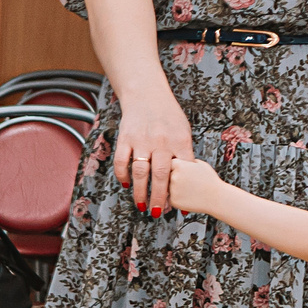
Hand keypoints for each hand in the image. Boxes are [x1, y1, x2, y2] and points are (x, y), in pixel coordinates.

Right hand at [113, 96, 195, 212]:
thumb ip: (183, 152)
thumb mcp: (183, 131)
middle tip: (159, 213)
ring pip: (140, 172)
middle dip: (160, 197)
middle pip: (161, 176)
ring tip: (142, 206)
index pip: (183, 171)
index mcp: (179, 140)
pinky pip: (122, 161)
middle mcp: (161, 142)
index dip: (183, 191)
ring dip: (140, 192)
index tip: (182, 207)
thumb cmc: (168, 115)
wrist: (147, 95)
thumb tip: (186, 177)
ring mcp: (141, 140)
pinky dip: (123, 175)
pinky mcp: (125, 139)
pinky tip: (126, 184)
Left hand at [157, 156, 223, 215]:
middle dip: (173, 177)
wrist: (217, 198)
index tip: (179, 170)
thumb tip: (176, 159)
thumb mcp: (200, 164)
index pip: (170, 163)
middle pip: (167, 175)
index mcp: (180, 165)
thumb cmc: (210, 180)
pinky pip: (170, 197)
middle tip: (186, 181)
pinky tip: (188, 195)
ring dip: (174, 187)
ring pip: (168, 186)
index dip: (174, 167)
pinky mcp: (173, 200)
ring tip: (189, 188)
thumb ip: (186, 161)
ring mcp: (172, 189)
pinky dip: (177, 197)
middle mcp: (174, 176)